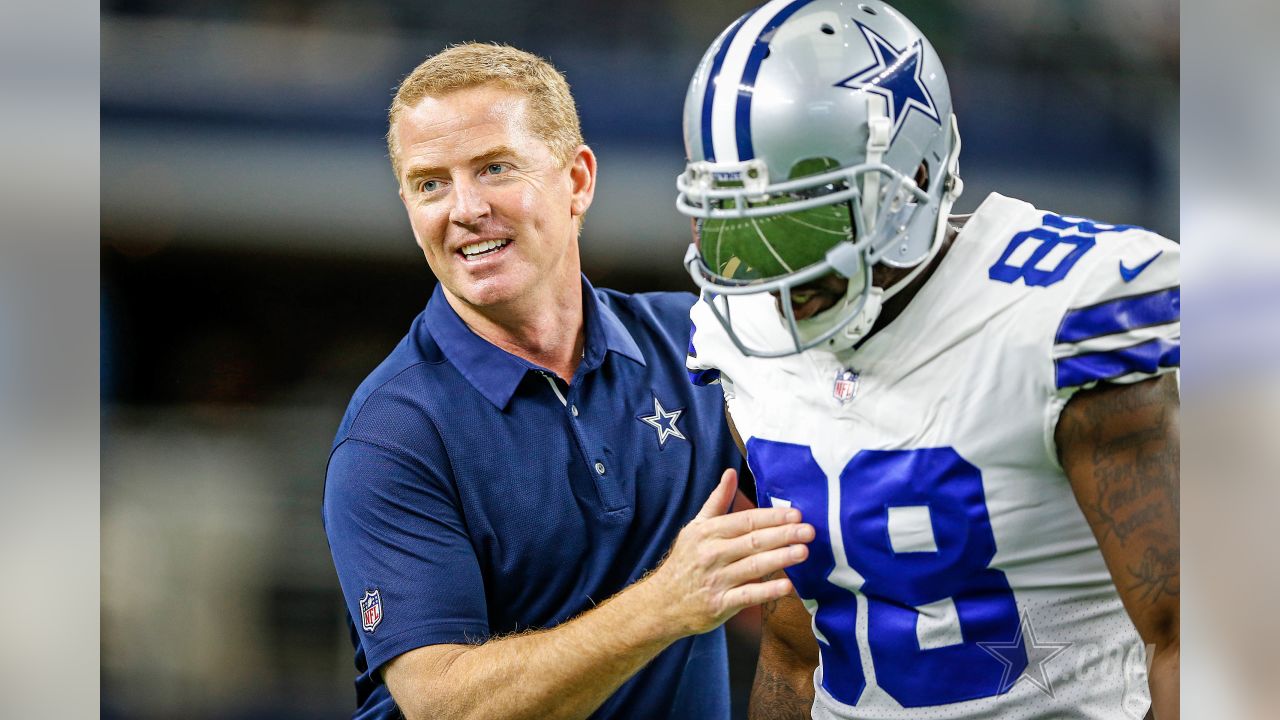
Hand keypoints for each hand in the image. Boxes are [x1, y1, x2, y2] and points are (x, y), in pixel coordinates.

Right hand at [648, 468, 812, 636]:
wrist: (662, 603)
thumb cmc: (685, 562)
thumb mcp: (695, 528)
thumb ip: (717, 501)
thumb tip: (731, 472)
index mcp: (708, 532)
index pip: (745, 521)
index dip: (771, 517)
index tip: (795, 514)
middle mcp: (712, 554)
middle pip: (753, 541)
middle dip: (782, 535)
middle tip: (809, 531)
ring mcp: (716, 580)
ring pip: (753, 566)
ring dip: (780, 558)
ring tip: (804, 552)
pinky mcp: (719, 605)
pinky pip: (748, 596)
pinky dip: (767, 591)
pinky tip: (787, 585)